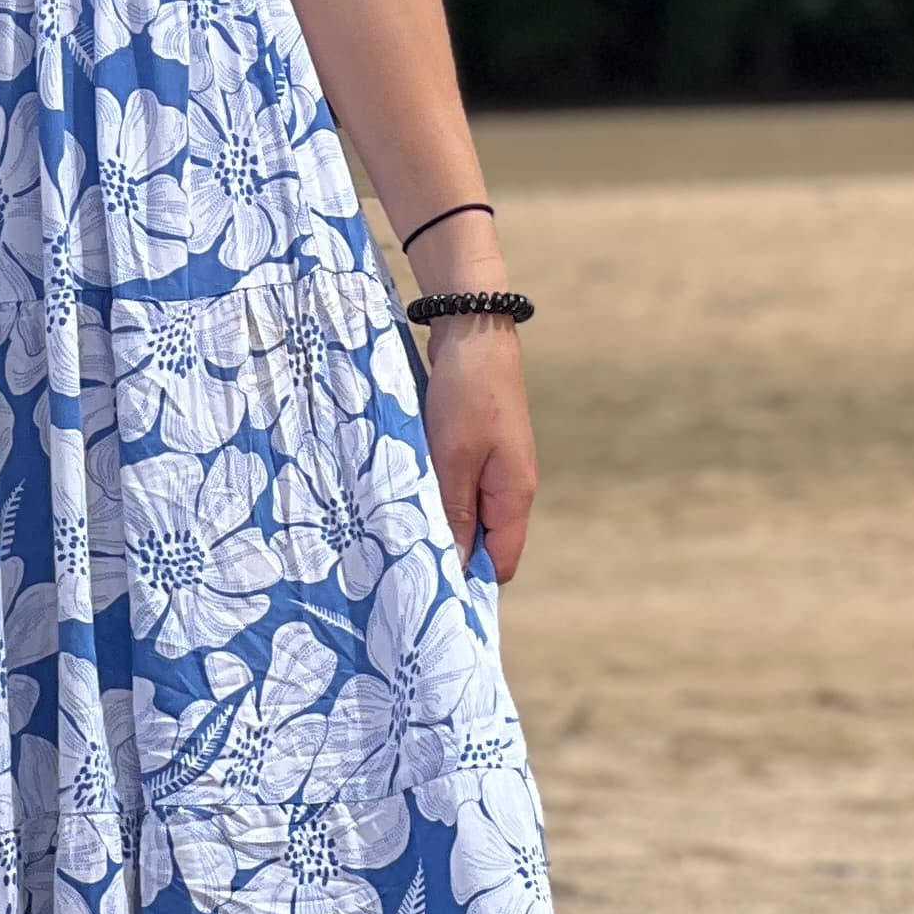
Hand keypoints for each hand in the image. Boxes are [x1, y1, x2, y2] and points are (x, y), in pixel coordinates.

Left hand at [420, 318, 537, 582]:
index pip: (499, 563)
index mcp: (514, 495)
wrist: (472, 328)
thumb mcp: (455, 457)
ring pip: (468, 511)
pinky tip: (408, 488)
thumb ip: (455, 513)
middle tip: (403, 555)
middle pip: (484, 541)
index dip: (467, 580)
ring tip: (400, 524)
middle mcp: (510, 486)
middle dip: (449, 550)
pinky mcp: (479, 446)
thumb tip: (456, 567)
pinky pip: (460, 485)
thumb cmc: (466, 394)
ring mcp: (496, 465)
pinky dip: (438, 491)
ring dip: (439, 517)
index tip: (426, 585)